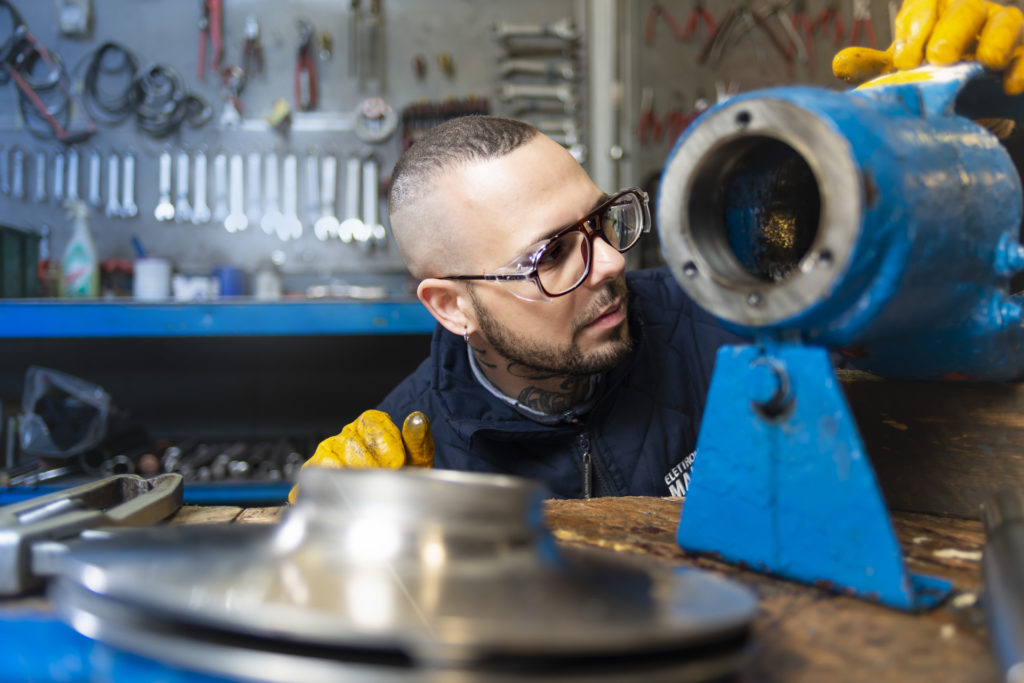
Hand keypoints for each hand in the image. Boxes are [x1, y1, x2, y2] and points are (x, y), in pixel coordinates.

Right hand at [287, 410, 433, 502]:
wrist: (390, 499)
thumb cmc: (402, 475)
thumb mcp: (417, 460)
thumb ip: (418, 440)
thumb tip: (418, 419)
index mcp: (372, 423)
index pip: (372, 422)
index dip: (385, 442)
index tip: (398, 462)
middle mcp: (348, 434)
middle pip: (351, 443)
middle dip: (370, 466)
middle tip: (383, 481)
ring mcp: (328, 451)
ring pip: (331, 460)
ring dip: (350, 478)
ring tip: (366, 492)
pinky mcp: (314, 470)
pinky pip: (315, 474)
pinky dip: (325, 486)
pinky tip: (341, 496)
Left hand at [833, 0, 1023, 93]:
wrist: (964, 95)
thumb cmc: (926, 70)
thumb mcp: (900, 66)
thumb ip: (874, 65)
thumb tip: (840, 63)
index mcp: (935, 11)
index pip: (928, 2)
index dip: (918, 22)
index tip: (905, 56)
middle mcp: (970, 14)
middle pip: (967, 10)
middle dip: (954, 31)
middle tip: (940, 57)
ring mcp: (1001, 31)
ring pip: (1007, 21)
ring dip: (997, 40)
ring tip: (986, 62)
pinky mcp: (1021, 55)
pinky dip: (1022, 67)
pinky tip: (1009, 84)